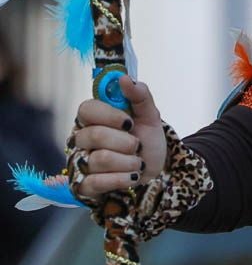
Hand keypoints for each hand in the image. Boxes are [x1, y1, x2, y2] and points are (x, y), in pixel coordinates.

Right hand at [67, 75, 167, 199]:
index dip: (109, 115)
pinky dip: (121, 179)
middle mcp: (82, 139)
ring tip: (137, 162)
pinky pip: (96, 182)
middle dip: (125, 142)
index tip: (129, 122)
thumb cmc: (147, 139)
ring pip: (99, 159)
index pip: (87, 109)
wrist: (156, 169)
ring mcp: (81, 162)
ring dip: (128, 162)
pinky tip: (131, 176)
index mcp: (94, 118)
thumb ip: (140, 95)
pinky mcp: (85, 186)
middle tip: (137, 144)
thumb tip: (124, 78)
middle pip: (94, 135)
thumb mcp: (150, 115)